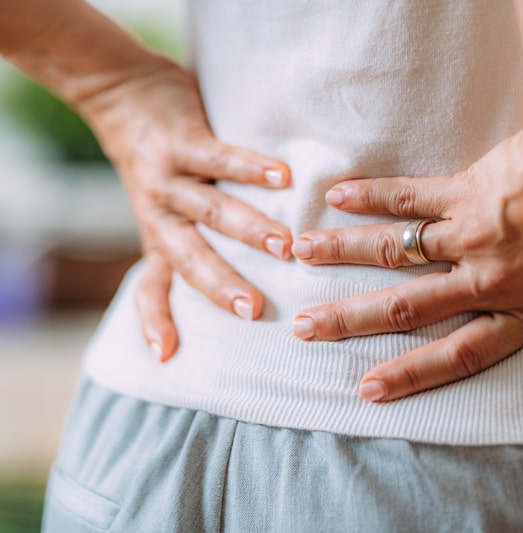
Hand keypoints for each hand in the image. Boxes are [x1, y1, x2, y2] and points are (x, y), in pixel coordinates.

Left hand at [83, 59, 291, 360]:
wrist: (119, 93)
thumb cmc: (158, 158)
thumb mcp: (163, 205)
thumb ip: (195, 234)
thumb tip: (250, 269)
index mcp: (157, 234)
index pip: (151, 285)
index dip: (155, 319)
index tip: (166, 356)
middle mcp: (160, 213)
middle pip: (189, 257)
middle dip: (222, 286)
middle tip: (257, 311)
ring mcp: (169, 178)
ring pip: (210, 210)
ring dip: (249, 230)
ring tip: (287, 246)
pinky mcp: (182, 141)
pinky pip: (219, 156)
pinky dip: (251, 167)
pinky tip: (283, 176)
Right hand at [291, 121, 522, 401]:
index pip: (461, 351)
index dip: (413, 373)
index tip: (369, 388)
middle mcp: (492, 279)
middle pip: (409, 308)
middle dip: (353, 322)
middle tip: (306, 328)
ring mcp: (472, 234)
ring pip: (395, 252)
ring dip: (343, 256)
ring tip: (296, 255)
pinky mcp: (466, 191)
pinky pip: (409, 197)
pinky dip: (372, 197)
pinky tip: (336, 196)